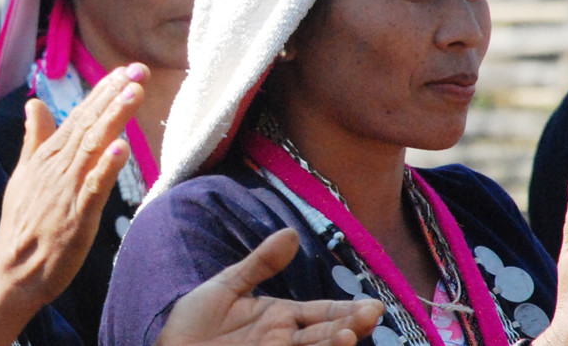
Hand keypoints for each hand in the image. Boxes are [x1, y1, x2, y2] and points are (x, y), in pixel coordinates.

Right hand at [0, 63, 145, 345]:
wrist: (14, 271)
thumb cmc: (23, 225)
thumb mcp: (25, 175)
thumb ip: (35, 138)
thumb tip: (34, 102)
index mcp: (47, 156)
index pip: (78, 116)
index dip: (102, 92)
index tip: (125, 70)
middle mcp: (56, 167)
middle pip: (88, 124)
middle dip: (113, 95)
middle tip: (137, 69)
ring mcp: (65, 190)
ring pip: (92, 148)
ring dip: (113, 119)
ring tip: (133, 94)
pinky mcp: (75, 216)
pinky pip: (93, 188)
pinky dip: (106, 167)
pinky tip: (121, 148)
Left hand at [156, 228, 385, 345]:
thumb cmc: (194, 321)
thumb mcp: (226, 285)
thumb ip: (259, 263)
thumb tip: (292, 233)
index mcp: (280, 317)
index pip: (323, 312)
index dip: (347, 310)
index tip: (373, 306)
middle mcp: (282, 340)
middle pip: (325, 334)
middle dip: (349, 327)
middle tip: (369, 318)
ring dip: (330, 345)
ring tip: (347, 337)